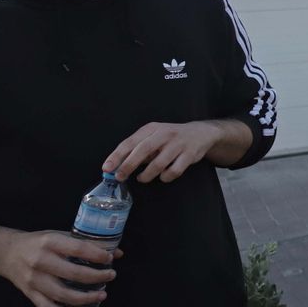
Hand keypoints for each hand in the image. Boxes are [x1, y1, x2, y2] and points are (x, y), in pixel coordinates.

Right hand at [0, 230, 117, 306]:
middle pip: (73, 273)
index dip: (97, 255)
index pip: (78, 249)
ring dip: (85, 297)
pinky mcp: (29, 294)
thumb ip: (84, 244)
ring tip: (102, 295)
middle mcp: (40, 261)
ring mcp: (34, 280)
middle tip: (111, 276)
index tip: (110, 259)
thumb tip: (116, 252)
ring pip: (62, 294)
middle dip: (96, 277)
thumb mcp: (58, 235)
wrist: (6, 253)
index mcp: (50, 242)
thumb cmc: (38, 243)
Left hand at [103, 121, 222, 183]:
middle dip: (128, 165)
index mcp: (152, 128)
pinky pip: (174, 171)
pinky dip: (165, 177)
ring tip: (142, 178)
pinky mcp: (189, 154)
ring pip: (158, 164)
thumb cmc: (171, 138)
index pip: (130, 142)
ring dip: (147, 175)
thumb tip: (118, 165)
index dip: (117, 156)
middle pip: (143, 150)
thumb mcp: (153, 137)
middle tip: (120, 177)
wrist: (200, 133)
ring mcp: (178, 144)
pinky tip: (163, 177)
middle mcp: (164, 134)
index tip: (107, 168)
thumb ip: (138, 149)